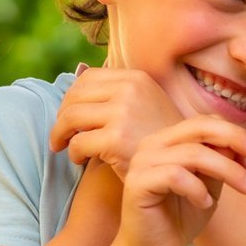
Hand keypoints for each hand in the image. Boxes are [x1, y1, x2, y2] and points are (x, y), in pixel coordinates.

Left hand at [51, 67, 182, 175]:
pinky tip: (80, 160)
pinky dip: (73, 153)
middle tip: (60, 134)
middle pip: (74, 97)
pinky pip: (78, 143)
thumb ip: (119, 92)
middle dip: (62, 117)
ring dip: (60, 134)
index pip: (87, 78)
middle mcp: (130, 90)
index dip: (72, 97)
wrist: (184, 167)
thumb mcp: (146, 103)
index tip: (69, 115)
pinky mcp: (117, 140)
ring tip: (63, 146)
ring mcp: (123, 114)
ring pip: (70, 118)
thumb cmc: (160, 139)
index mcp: (135, 78)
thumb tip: (77, 78)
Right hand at [117, 116, 245, 245]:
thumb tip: (243, 144)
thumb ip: (221, 162)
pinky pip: (175, 176)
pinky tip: (205, 203)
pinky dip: (198, 189)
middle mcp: (152, 144)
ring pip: (192, 153)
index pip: (204, 122)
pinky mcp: (137, 184)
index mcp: (168, 140)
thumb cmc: (180, 218)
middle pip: (199, 128)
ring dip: (226, 170)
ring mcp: (142, 162)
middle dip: (234, 140)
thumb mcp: (209, 185)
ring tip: (244, 189)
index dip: (234, 134)